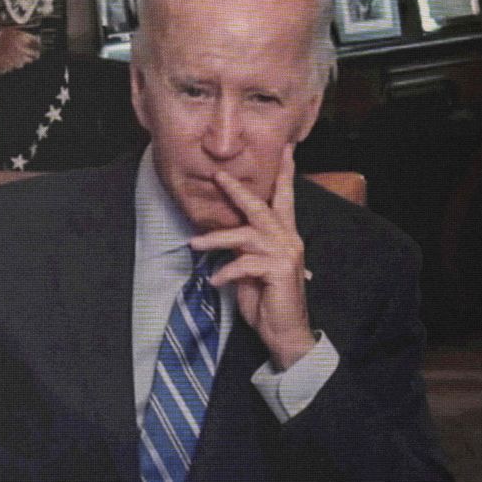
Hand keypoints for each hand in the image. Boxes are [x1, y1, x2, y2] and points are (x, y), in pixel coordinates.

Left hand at [192, 144, 314, 370]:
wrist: (284, 332)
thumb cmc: (266, 301)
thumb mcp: (251, 271)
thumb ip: (243, 251)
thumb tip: (221, 239)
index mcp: (284, 237)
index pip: (283, 200)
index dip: (284, 175)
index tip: (285, 150)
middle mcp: (288, 240)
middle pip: (261, 207)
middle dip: (238, 190)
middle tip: (218, 175)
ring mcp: (285, 255)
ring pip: (245, 235)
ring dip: (216, 238)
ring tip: (193, 244)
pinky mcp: (278, 272)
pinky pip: (244, 264)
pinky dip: (226, 271)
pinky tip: (215, 281)